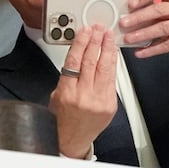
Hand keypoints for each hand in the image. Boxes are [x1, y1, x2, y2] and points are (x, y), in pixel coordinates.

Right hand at [48, 24, 117, 158]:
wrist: (72, 139)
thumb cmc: (63, 118)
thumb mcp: (56, 95)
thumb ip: (68, 76)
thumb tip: (79, 55)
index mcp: (66, 92)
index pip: (74, 60)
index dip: (81, 42)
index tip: (84, 31)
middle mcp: (83, 95)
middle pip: (91, 61)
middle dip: (96, 41)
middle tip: (98, 28)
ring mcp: (99, 100)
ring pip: (105, 68)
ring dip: (107, 49)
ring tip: (107, 36)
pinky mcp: (110, 104)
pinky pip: (112, 79)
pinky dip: (112, 64)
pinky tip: (112, 54)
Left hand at [122, 0, 168, 67]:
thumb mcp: (166, 11)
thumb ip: (150, 9)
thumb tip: (126, 15)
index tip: (130, 4)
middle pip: (160, 9)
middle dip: (139, 17)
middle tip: (124, 23)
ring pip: (163, 27)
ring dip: (143, 33)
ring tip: (128, 38)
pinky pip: (168, 44)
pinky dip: (151, 49)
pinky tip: (140, 52)